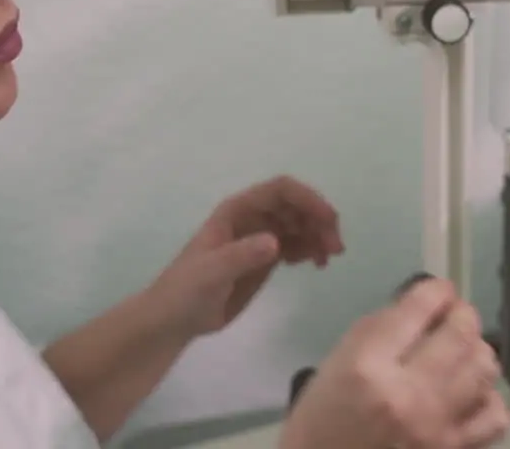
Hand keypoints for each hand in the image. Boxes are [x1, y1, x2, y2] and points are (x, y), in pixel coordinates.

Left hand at [149, 175, 345, 339]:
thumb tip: (276, 242)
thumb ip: (242, 255)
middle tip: (335, 249)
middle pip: (296, 206)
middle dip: (319, 220)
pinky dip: (311, 249)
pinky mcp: (265, 259)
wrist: (174, 319)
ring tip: (328, 259)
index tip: (328, 220)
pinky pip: (296, 244)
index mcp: (238, 210)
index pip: (280, 191)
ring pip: (300, 224)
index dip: (308, 199)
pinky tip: (316, 264)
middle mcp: (252, 219)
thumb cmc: (186, 290)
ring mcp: (259, 238)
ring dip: (319, 235)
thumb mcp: (212, 272)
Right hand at [281, 279, 509, 448]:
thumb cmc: (322, 419)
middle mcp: (407, 394)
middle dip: (463, 314)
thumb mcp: (335, 363)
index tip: (439, 291)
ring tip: (462, 352)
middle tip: (455, 316)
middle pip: (461, 333)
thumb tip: (423, 306)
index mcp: (368, 366)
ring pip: (484, 369)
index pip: (420, 307)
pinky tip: (470, 395)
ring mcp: (435, 427)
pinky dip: (487, 398)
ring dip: (476, 351)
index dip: (437, 290)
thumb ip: (378, 330)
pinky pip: (494, 416)